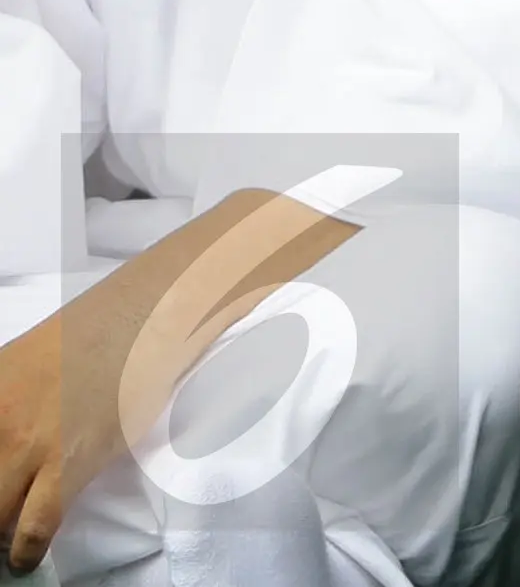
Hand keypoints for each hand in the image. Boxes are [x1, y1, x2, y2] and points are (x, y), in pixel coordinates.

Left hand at [1, 188, 351, 570]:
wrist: (154, 314)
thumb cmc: (98, 331)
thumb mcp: (25, 360)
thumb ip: (6, 400)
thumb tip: (7, 437)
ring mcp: (28, 445)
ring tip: (4, 539)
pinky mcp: (68, 465)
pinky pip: (33, 526)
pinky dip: (24, 550)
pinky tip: (23, 557)